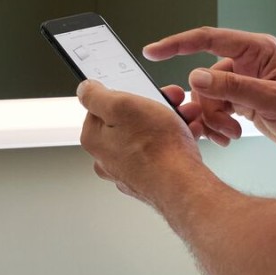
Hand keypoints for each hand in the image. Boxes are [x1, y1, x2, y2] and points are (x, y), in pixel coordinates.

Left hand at [78, 80, 202, 206]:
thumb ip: (97, 95)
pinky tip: (189, 134)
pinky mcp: (150, 178)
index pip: (101, 106)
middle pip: (128, 119)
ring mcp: (130, 169)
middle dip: (154, 106)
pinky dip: (176, 140)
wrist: (183, 185)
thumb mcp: (122, 106)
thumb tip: (85, 89)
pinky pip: (162, 151)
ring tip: (187, 116)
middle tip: (172, 100)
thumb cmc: (156, 148)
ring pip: (149, 134)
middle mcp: (108, 157)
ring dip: (170, 120)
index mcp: (95, 139)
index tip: (140, 89)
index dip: (125, 92)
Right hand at [144, 27, 275, 157]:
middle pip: (204, 77)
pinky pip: (215, 110)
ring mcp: (244, 83)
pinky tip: (228, 136)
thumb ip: (234, 88)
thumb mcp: (274, 101)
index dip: (177, 44)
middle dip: (206, 104)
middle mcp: (248, 63)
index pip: (209, 39)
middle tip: (220, 126)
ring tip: (231, 134)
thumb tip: (196, 77)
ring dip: (213, 119)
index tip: (153, 52)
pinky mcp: (243, 102)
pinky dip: (216, 125)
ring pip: (207, 97)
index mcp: (258, 50)